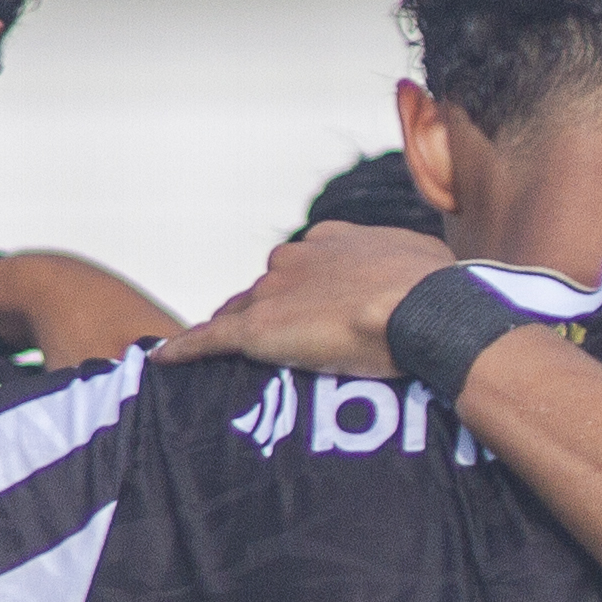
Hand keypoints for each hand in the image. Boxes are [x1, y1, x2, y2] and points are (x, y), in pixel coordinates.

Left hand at [156, 224, 454, 373]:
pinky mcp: (256, 328)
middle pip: (265, 290)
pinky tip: (165, 359)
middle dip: (265, 312)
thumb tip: (422, 274)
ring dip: (230, 331)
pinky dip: (185, 348)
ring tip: (213, 356)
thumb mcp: (423, 262)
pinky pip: (208, 338)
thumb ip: (406, 265)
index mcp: (331, 242)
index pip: (301, 269)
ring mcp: (273, 292)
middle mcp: (295, 260)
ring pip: (237, 313)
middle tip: (270, 346)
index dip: (301, 293)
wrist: (421, 308)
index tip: (305, 313)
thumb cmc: (436, 289)